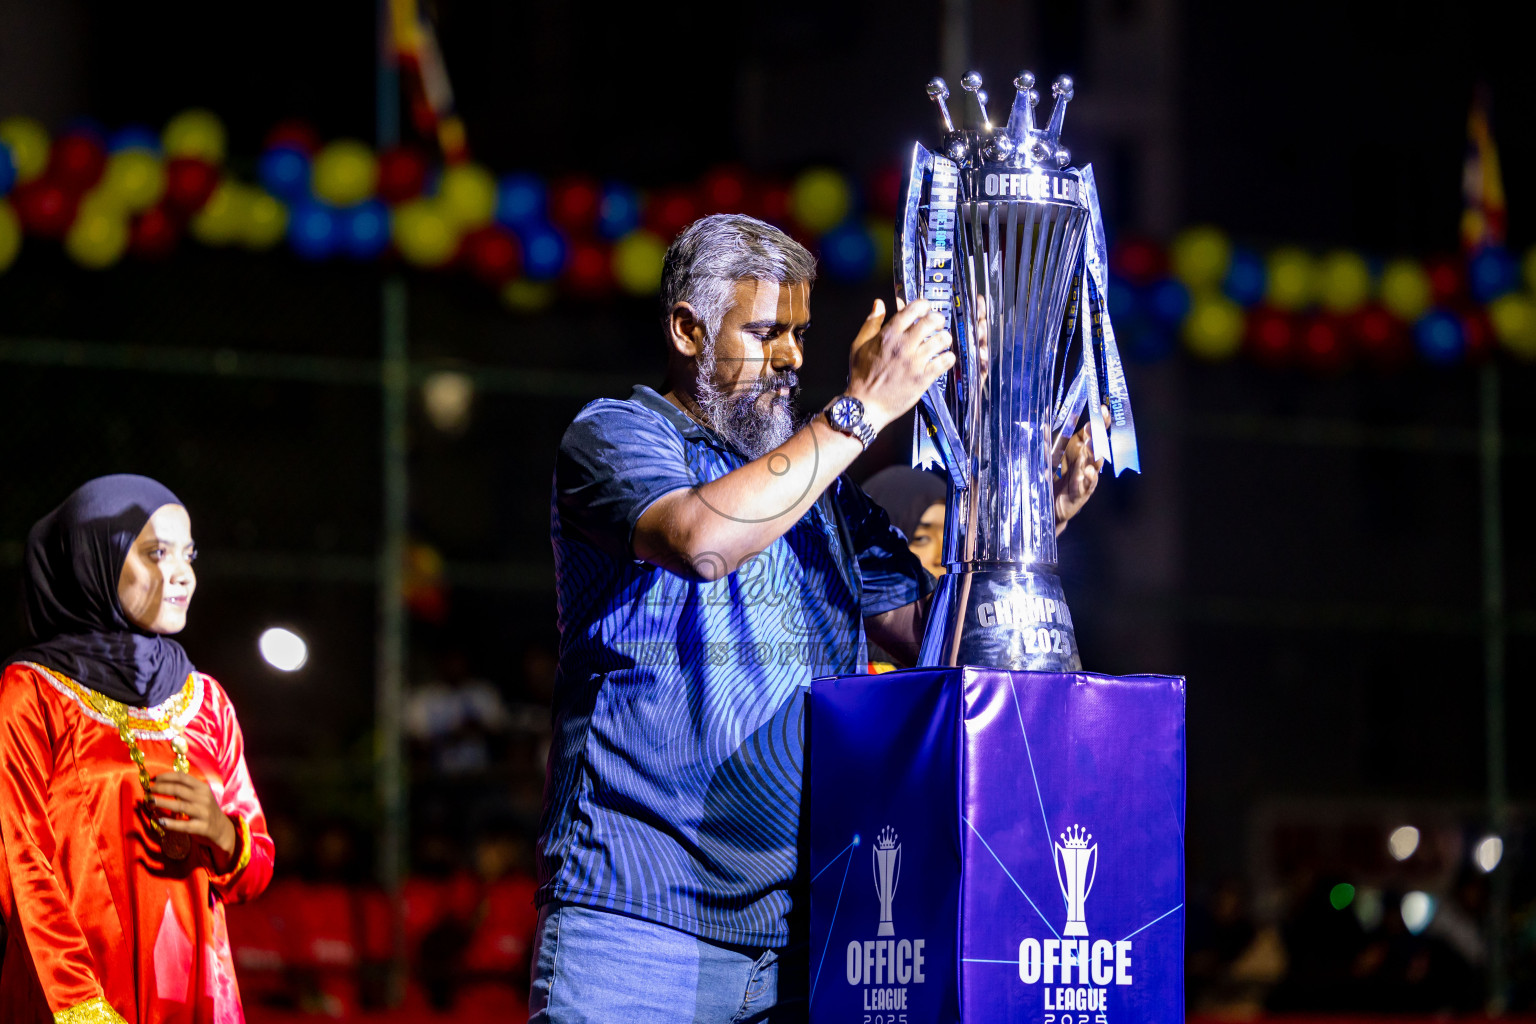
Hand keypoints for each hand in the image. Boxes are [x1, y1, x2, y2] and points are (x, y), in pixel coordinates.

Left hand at [149, 771, 237, 858]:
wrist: (221, 829)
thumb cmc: (205, 810)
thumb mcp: (200, 796)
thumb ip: (185, 789)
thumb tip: (162, 783)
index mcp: (203, 788)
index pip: (182, 777)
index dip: (166, 776)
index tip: (153, 779)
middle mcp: (204, 798)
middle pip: (178, 789)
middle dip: (160, 788)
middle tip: (147, 790)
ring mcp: (204, 813)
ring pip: (180, 805)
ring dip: (162, 802)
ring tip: (149, 802)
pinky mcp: (202, 827)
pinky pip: (183, 825)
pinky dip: (170, 823)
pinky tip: (159, 821)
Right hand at [845, 298, 956, 432]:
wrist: (864, 406)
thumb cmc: (861, 376)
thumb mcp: (859, 345)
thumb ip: (871, 323)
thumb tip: (878, 304)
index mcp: (888, 335)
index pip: (912, 310)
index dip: (923, 305)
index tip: (925, 308)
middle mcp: (903, 346)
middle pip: (931, 322)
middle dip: (938, 319)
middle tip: (938, 323)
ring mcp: (914, 362)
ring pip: (941, 340)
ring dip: (945, 338)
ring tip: (942, 341)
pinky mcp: (923, 378)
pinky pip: (945, 361)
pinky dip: (948, 358)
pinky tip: (944, 359)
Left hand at [1054, 406, 1109, 535]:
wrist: (1046, 505)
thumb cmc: (1052, 478)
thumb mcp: (1048, 457)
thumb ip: (1048, 442)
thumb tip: (1044, 423)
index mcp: (1079, 451)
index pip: (1092, 433)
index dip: (1098, 422)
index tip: (1102, 409)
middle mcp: (1086, 462)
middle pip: (1096, 446)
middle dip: (1098, 436)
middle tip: (1096, 425)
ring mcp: (1086, 478)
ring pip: (1095, 465)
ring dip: (1096, 456)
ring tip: (1095, 447)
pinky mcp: (1082, 493)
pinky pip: (1088, 485)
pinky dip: (1090, 478)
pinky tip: (1089, 471)